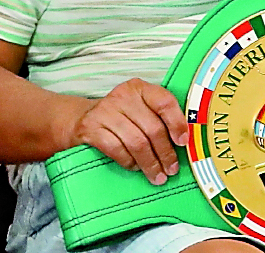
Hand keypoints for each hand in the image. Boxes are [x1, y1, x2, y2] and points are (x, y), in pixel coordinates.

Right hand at [69, 77, 187, 184]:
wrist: (81, 118)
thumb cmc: (121, 116)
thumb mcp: (140, 108)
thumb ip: (160, 118)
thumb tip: (183, 142)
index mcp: (140, 88)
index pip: (165, 103)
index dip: (177, 123)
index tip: (183, 142)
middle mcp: (123, 96)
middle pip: (152, 128)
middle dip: (165, 153)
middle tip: (171, 170)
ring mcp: (105, 111)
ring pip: (136, 142)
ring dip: (150, 163)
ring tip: (158, 176)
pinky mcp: (90, 128)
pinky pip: (117, 150)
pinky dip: (130, 162)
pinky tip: (136, 168)